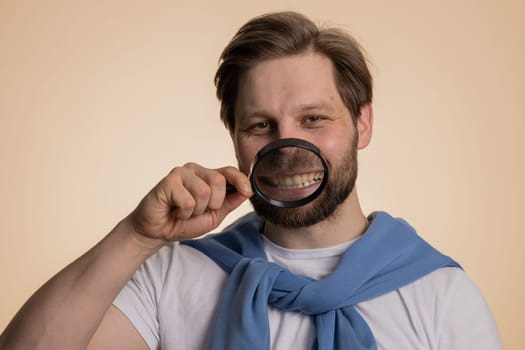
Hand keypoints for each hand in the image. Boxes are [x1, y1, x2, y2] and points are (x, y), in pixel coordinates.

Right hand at [126, 163, 251, 244]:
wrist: (158, 231)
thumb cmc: (184, 222)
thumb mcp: (214, 215)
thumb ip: (230, 203)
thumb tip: (248, 191)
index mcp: (208, 176)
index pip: (229, 171)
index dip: (240, 180)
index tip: (248, 190)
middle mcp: (196, 171)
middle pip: (218, 181)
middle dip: (212, 204)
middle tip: (197, 211)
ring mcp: (181, 173)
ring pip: (203, 192)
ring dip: (195, 211)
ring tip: (184, 211)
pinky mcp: (169, 181)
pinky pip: (188, 201)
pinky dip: (183, 213)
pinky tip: (174, 210)